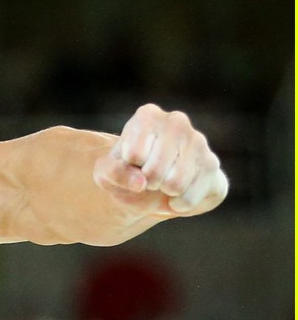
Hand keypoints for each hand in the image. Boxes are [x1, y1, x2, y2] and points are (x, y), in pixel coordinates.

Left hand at [93, 104, 227, 214]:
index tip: (132, 162)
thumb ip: (114, 173)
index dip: (129, 168)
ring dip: (164, 193)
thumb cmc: (126, 170)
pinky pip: (190, 197)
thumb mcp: (106, 171)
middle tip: (148, 177)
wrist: (153, 184)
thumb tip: (141, 183)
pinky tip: (177, 194)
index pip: (133, 155)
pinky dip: (178, 204)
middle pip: (154, 171)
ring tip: (163, 182)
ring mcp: (199, 141)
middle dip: (147, 183)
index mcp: (147, 116)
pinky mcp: (212, 164)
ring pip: (175, 184)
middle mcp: (176, 122)